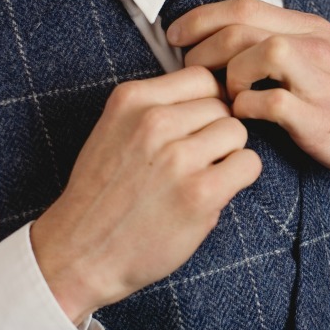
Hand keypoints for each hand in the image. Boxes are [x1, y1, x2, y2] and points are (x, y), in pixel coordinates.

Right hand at [30, 66, 261, 324]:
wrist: (80, 253)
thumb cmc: (104, 192)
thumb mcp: (115, 129)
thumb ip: (159, 105)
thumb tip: (217, 91)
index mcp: (132, 100)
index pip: (203, 77)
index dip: (208, 102)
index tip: (197, 127)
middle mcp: (154, 122)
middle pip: (223, 105)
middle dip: (216, 130)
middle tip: (195, 160)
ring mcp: (178, 157)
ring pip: (238, 131)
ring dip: (229, 153)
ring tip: (202, 174)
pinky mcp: (200, 192)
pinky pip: (249, 163)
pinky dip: (240, 176)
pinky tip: (215, 190)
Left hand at [167, 0, 329, 187]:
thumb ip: (290, 44)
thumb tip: (236, 45)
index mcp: (311, 28)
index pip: (242, 7)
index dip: (199, 18)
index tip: (176, 36)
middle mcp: (313, 45)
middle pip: (239, 27)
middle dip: (200, 48)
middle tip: (190, 72)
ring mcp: (318, 79)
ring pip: (255, 53)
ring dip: (227, 76)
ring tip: (227, 96)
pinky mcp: (320, 116)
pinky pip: (270, 102)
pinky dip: (248, 109)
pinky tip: (248, 119)